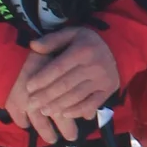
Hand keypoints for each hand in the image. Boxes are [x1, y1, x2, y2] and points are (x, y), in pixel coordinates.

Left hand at [5, 27, 121, 145]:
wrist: (117, 48)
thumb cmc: (88, 42)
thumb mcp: (71, 33)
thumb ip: (52, 40)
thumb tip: (33, 46)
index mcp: (83, 50)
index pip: (59, 67)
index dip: (42, 78)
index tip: (28, 87)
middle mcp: (94, 66)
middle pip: (66, 84)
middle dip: (46, 96)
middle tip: (31, 104)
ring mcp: (103, 80)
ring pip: (76, 96)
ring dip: (58, 105)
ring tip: (44, 110)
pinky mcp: (108, 90)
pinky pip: (92, 104)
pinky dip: (77, 110)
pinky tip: (64, 114)